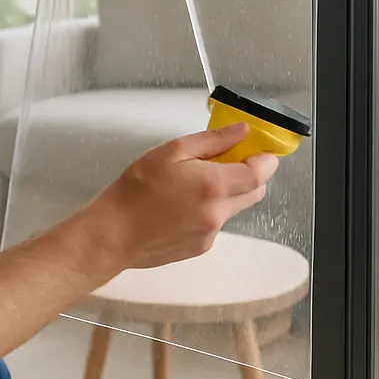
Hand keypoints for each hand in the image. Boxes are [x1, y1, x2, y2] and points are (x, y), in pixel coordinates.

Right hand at [87, 123, 278, 270]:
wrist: (114, 233)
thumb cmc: (136, 189)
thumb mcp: (172, 151)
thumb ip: (213, 140)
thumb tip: (241, 131)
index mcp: (214, 185)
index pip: (261, 173)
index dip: (264, 159)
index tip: (258, 150)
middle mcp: (218, 213)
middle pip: (255, 192)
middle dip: (248, 175)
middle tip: (225, 162)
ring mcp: (211, 233)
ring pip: (234, 208)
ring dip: (226, 194)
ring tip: (191, 185)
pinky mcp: (200, 247)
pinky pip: (216, 224)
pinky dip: (209, 211)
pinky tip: (181, 206)